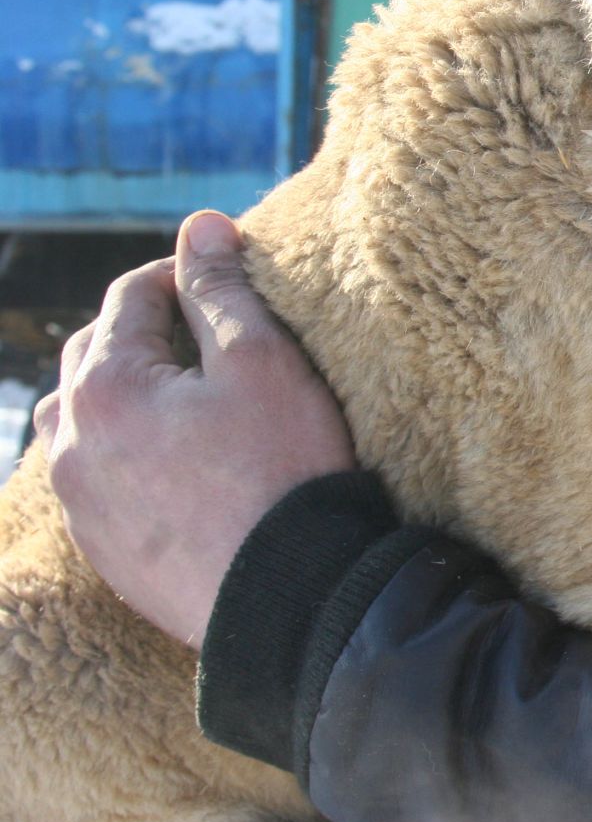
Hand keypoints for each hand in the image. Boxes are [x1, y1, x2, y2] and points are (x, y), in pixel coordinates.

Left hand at [35, 210, 356, 647]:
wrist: (289, 596)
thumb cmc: (282, 469)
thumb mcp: (262, 362)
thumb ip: (221, 290)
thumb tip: (199, 225)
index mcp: (105, 387)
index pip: (130, 297)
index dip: (182, 276)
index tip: (226, 281)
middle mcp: (72, 443)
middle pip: (92, 355)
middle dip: (142, 332)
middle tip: (208, 335)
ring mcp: (80, 504)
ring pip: (80, 421)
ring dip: (119, 394)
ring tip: (180, 397)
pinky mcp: (103, 550)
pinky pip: (95, 479)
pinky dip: (125, 452)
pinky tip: (176, 461)